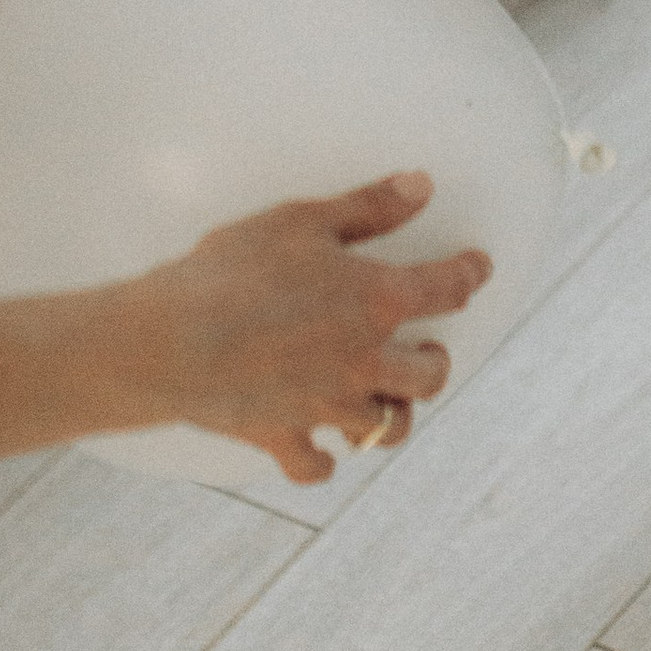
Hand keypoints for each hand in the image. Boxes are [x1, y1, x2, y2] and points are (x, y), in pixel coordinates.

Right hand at [129, 172, 492, 482]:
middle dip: (435, 362)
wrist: (172, 340)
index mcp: (377, 302)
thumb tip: (422, 186)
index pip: (446, 289)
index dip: (469, 274)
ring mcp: (326, 408)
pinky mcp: (284, 437)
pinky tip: (323, 450)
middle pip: (428, 378)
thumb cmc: (234, 268)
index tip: (478, 267)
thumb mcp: (304, 220)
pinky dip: (324, 460)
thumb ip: (369, 207)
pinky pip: (316, 465)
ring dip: (393, 415)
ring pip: (385, 429)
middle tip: (428, 349)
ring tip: (386, 400)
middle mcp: (364, 363)